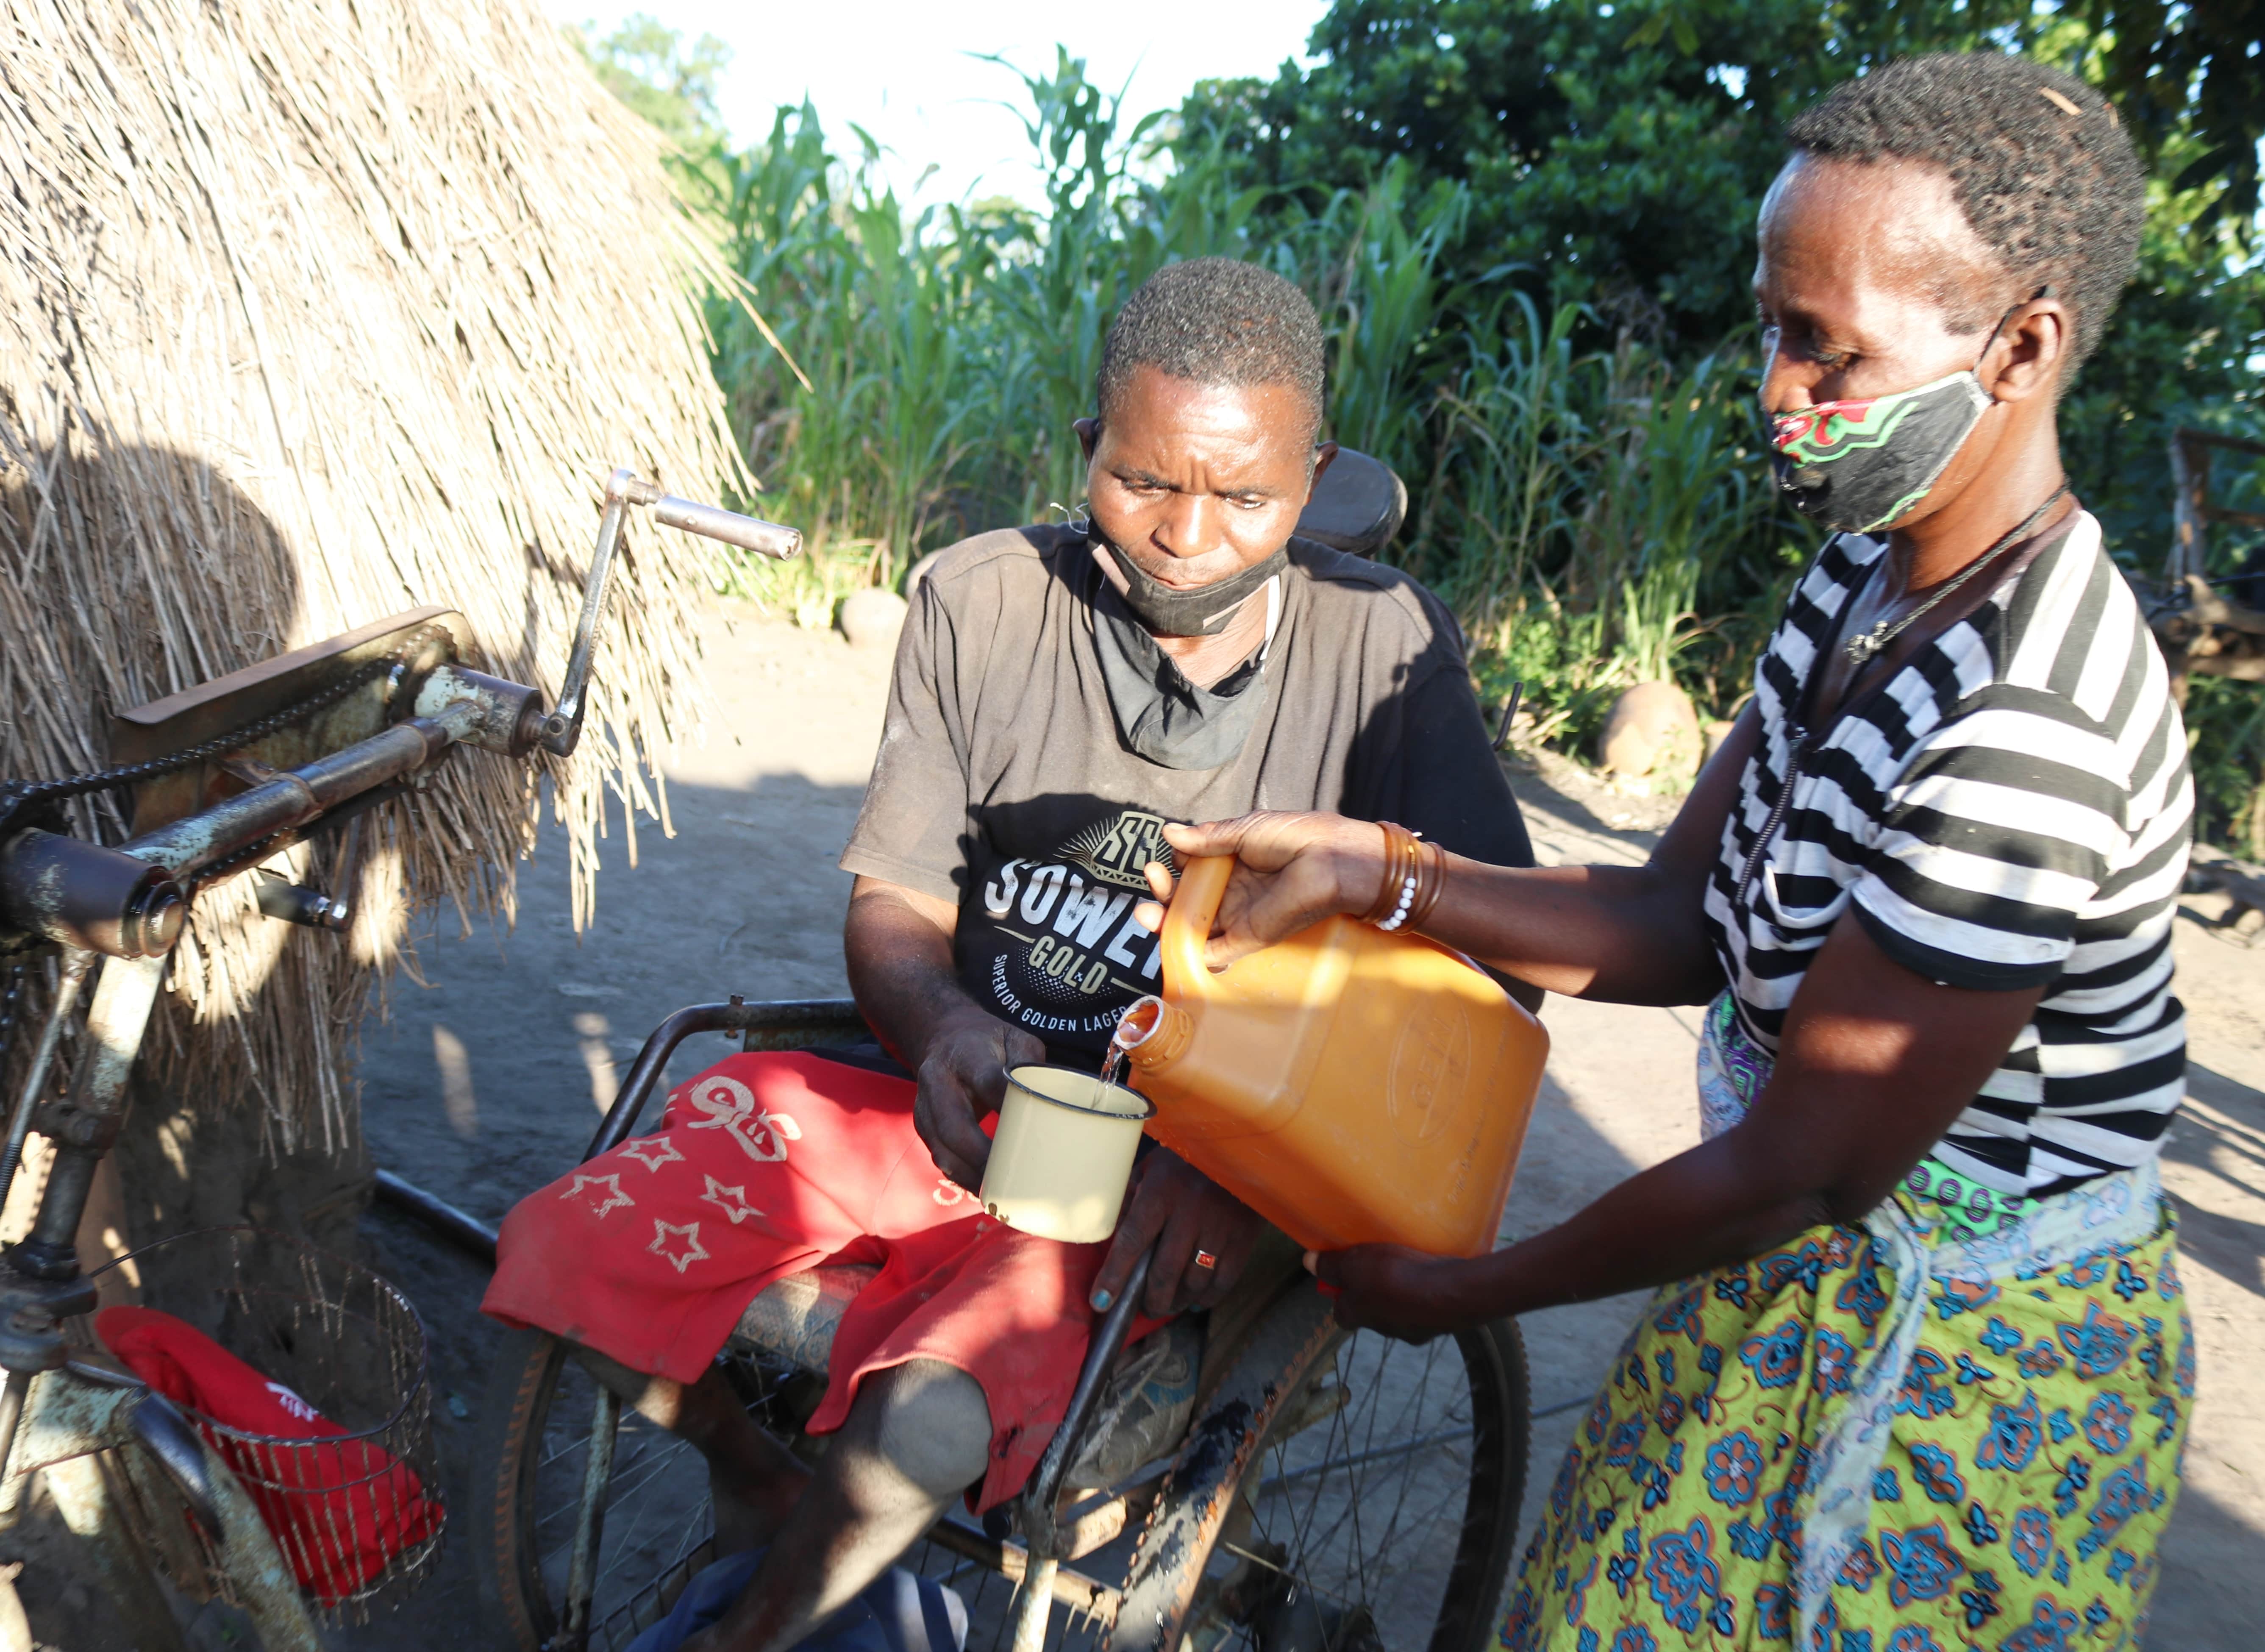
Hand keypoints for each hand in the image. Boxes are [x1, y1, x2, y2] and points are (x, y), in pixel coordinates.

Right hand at [913, 1009, 1044, 1188]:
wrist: (945, 1038)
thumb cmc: (989, 1042)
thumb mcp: (1014, 1038)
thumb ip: (1030, 1063)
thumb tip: (1049, 1100)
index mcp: (966, 1055)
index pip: (989, 1083)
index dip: (1010, 1109)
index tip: (1034, 1133)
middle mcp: (937, 1082)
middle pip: (955, 1129)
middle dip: (985, 1159)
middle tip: (1017, 1176)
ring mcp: (925, 1107)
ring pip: (943, 1151)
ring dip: (972, 1176)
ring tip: (1004, 1193)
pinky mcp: (923, 1127)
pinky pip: (941, 1158)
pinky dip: (964, 1177)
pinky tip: (988, 1188)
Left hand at [1092, 1150, 1266, 1318]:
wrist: (1241, 1147)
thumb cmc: (1187, 1159)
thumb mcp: (1151, 1168)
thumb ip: (1130, 1198)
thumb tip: (1110, 1235)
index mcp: (1161, 1192)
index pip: (1132, 1240)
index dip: (1114, 1275)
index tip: (1100, 1302)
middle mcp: (1189, 1211)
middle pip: (1165, 1271)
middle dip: (1150, 1300)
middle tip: (1144, 1309)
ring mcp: (1219, 1226)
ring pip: (1194, 1281)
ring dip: (1177, 1301)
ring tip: (1167, 1305)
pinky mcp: (1244, 1236)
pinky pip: (1224, 1280)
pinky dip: (1207, 1297)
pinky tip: (1195, 1300)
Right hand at [1134, 812, 1389, 968]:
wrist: (1329, 860)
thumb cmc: (1294, 837)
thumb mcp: (1245, 830)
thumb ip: (1207, 838)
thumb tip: (1168, 831)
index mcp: (1232, 863)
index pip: (1192, 871)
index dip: (1174, 867)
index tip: (1167, 857)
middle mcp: (1232, 892)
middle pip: (1187, 901)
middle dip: (1162, 893)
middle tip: (1153, 877)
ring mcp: (1237, 916)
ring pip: (1192, 927)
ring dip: (1164, 922)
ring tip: (1146, 911)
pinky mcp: (1246, 938)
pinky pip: (1212, 953)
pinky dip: (1189, 953)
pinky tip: (1166, 938)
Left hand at [1305, 1245, 1485, 1342]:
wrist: (1450, 1293)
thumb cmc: (1394, 1277)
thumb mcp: (1353, 1263)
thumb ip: (1331, 1265)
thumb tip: (1308, 1263)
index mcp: (1358, 1315)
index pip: (1341, 1314)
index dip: (1340, 1296)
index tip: (1343, 1276)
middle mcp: (1383, 1328)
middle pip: (1370, 1312)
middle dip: (1371, 1293)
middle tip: (1378, 1266)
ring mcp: (1413, 1330)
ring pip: (1400, 1311)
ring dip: (1400, 1293)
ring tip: (1407, 1266)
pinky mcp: (1439, 1324)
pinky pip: (1426, 1308)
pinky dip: (1425, 1294)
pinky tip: (1430, 1274)